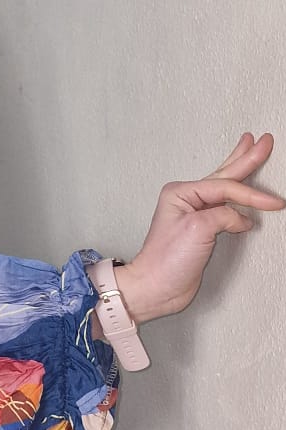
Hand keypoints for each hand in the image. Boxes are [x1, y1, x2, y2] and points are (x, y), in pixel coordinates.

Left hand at [115, 133, 284, 323]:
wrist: (156, 287)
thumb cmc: (165, 261)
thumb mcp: (197, 230)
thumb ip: (223, 216)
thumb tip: (242, 218)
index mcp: (181, 193)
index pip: (225, 187)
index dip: (252, 195)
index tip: (274, 203)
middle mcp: (187, 199)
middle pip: (224, 174)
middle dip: (245, 158)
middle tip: (263, 141)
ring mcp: (194, 213)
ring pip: (224, 185)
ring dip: (240, 167)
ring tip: (250, 149)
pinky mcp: (201, 229)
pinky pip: (225, 204)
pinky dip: (238, 194)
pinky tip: (243, 188)